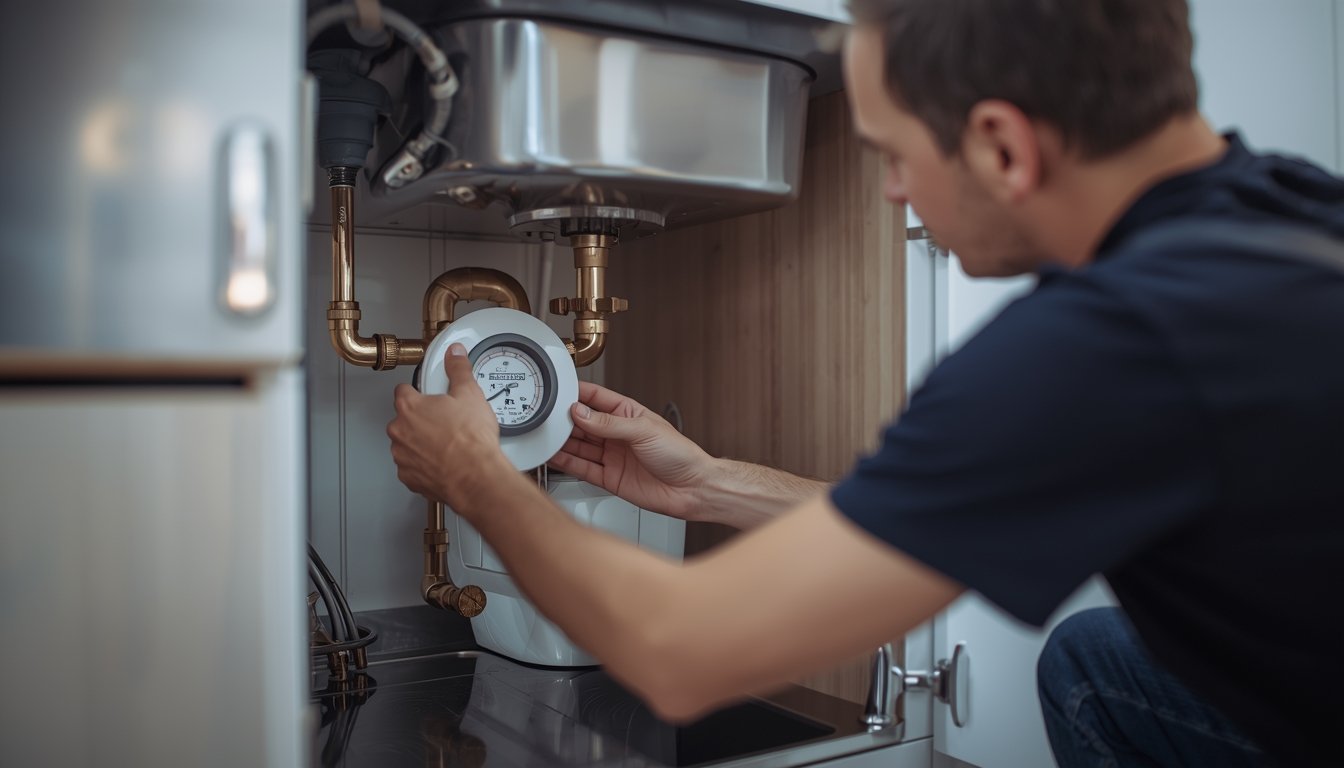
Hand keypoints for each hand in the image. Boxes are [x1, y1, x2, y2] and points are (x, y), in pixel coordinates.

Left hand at [388, 342, 509, 505]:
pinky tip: (444, 462)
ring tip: (447, 444)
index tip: (429, 395)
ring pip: (408, 444)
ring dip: (421, 443)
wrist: (475, 477)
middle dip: (421, 420)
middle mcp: (400, 431)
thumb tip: (455, 354)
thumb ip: (458, 370)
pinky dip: (425, 465)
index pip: (403, 390)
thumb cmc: (470, 441)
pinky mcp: (410, 478)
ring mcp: (402, 456)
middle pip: (405, 419)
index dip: (418, 392)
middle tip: (445, 422)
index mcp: (410, 407)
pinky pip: (414, 467)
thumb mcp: (470, 394)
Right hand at [547, 382, 716, 520]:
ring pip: (580, 446)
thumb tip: (581, 412)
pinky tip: (555, 456)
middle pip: (583, 424)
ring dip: (563, 441)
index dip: (575, 394)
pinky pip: (583, 468)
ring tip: (546, 436)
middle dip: (564, 420)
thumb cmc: (680, 454)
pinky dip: (567, 462)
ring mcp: (612, 456)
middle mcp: (617, 434)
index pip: (595, 399)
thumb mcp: (643, 430)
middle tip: (546, 417)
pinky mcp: (609, 478)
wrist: (692, 489)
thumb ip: (608, 423)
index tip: (556, 391)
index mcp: (627, 414)